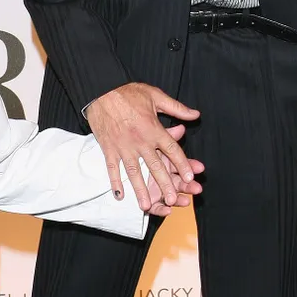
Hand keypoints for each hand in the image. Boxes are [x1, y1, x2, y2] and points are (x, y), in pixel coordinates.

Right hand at [86, 82, 200, 212]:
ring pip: (134, 172)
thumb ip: (177, 108)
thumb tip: (196, 115)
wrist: (101, 90)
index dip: (182, 164)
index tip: (190, 177)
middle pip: (155, 166)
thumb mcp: (156, 96)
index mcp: (153, 129)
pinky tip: (119, 196)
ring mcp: (123, 147)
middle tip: (172, 200)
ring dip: (140, 190)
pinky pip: (112, 168)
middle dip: (164, 184)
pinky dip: (115, 182)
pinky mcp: (108, 148)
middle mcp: (140, 141)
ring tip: (145, 206)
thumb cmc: (128, 92)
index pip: (172, 150)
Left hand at [143, 125, 203, 215]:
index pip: (178, 163)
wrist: (119, 147)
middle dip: (187, 185)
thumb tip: (180, 128)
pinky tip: (167, 211)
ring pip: (166, 195)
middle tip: (197, 188)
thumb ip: (166, 134)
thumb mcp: (149, 137)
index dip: (188, 165)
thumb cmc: (135, 145)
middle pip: (176, 181)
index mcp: (163, 161)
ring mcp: (154, 190)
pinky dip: (160, 209)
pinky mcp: (147, 201)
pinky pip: (153, 207)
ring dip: (176, 198)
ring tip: (184, 201)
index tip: (198, 168)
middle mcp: (161, 177)